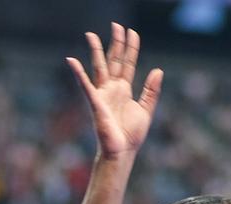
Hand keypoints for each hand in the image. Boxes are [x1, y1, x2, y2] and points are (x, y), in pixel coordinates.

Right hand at [67, 23, 163, 158]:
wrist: (122, 152)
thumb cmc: (131, 135)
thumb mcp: (146, 110)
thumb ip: (151, 91)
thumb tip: (158, 70)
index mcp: (124, 90)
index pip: (128, 63)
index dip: (130, 48)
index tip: (132, 32)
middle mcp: (112, 88)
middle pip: (113, 60)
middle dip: (115, 43)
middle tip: (117, 25)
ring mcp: (102, 94)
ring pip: (99, 67)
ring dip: (96, 50)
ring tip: (91, 34)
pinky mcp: (95, 102)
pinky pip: (86, 85)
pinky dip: (78, 73)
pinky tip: (72, 60)